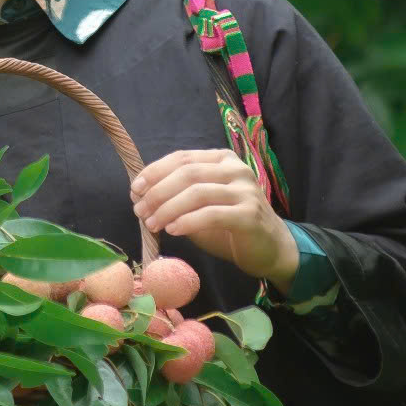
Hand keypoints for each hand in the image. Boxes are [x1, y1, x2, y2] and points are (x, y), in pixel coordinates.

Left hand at [130, 148, 298, 286]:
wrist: (270, 247)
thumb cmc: (229, 225)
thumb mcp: (201, 204)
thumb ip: (177, 196)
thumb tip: (140, 194)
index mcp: (222, 159)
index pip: (182, 158)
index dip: (155, 171)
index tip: (135, 189)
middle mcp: (236, 169)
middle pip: (188, 173)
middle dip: (158, 191)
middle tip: (140, 210)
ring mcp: (245, 191)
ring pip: (197, 192)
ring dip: (168, 208)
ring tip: (152, 223)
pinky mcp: (250, 214)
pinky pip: (211, 214)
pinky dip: (187, 221)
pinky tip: (173, 230)